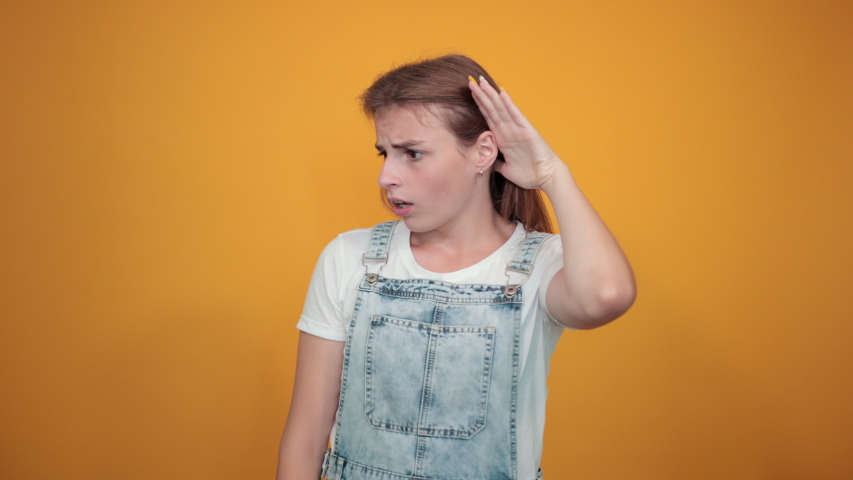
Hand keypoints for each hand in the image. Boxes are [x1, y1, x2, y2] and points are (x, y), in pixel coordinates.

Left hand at [468, 76, 564, 190]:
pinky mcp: (526, 130)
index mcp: (502, 138)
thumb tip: (487, 161)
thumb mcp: (506, 169)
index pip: (488, 117)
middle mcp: (508, 130)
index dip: (479, 105)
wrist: (546, 178)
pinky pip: (515, 114)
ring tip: (482, 82)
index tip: (470, 93)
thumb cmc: (528, 174)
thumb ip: (496, 163)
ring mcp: (517, 128)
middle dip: (482, 95)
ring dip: (491, 95)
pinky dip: (508, 103)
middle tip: (471, 81)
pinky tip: (501, 92)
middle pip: (492, 109)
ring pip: (501, 108)